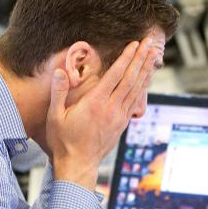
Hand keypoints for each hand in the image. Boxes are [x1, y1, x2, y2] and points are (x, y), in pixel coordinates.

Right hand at [46, 38, 157, 190]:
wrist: (78, 165)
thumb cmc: (63, 141)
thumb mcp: (55, 116)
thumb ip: (58, 92)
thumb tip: (60, 71)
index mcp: (95, 104)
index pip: (115, 75)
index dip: (126, 58)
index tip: (134, 45)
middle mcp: (111, 109)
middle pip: (130, 79)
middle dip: (141, 59)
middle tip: (150, 43)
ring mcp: (119, 117)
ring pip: (136, 90)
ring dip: (145, 71)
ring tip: (152, 56)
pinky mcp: (122, 124)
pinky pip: (135, 101)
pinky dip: (142, 88)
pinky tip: (146, 79)